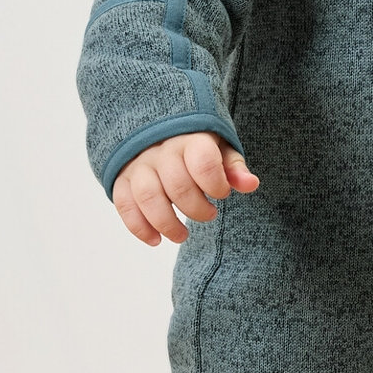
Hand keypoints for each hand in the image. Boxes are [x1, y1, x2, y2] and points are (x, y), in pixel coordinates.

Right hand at [112, 132, 258, 245]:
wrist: (158, 132)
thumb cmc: (196, 146)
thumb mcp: (219, 149)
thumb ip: (234, 167)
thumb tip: (251, 184)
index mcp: (189, 139)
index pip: (203, 162)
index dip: (216, 185)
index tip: (221, 193)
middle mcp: (161, 150)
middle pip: (177, 185)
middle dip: (197, 209)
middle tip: (209, 214)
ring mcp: (139, 165)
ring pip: (148, 197)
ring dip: (167, 224)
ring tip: (183, 236)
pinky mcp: (122, 179)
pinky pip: (125, 205)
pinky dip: (139, 227)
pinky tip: (156, 240)